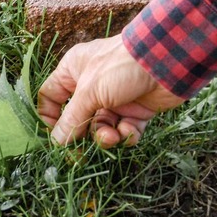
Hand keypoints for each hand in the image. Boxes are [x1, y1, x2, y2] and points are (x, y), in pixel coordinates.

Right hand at [37, 35, 185, 147]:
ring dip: (105, 136)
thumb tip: (56, 142)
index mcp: (73, 71)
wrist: (166, 61)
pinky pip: (125, 129)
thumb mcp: (89, 92)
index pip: (51, 96)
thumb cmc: (119, 67)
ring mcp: (114, 98)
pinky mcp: (136, 109)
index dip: (50, 117)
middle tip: (79, 155)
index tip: (54, 137)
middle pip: (77, 117)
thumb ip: (72, 119)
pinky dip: (126, 134)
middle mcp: (91, 85)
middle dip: (81, 134)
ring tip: (112, 137)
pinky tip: (129, 131)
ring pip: (101, 126)